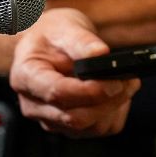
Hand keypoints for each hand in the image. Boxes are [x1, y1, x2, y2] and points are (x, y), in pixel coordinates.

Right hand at [9, 8, 138, 136]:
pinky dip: (115, 114)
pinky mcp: (70, 127)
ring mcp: (52, 119)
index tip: (113, 81)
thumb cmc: (53, 36)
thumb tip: (101, 54)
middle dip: (107, 101)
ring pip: (90, 127)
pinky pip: (100, 129)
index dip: (89, 91)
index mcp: (26, 77)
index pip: (56, 93)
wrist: (49, 45)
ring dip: (115, 107)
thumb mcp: (65, 27)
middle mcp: (34, 104)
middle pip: (75, 117)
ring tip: (126, 83)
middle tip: (128, 80)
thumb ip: (82, 41)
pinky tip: (117, 94)